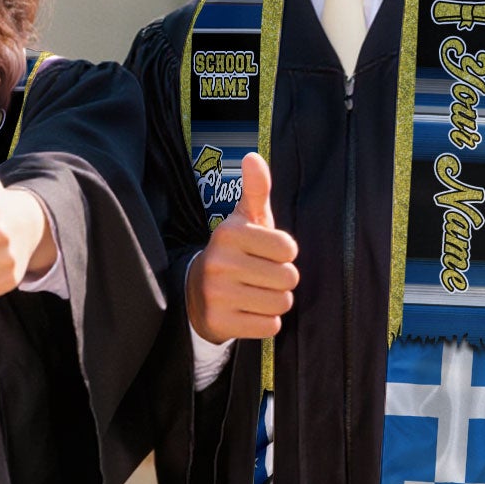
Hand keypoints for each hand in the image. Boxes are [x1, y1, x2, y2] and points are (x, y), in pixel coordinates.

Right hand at [186, 152, 298, 341]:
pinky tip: (247, 311)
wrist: (196, 293)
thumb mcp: (244, 220)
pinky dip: (265, 322)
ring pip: (281, 303)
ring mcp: (217, 294)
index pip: (289, 249)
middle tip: (260, 277)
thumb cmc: (234, 252)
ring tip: (254, 293)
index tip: (265, 253)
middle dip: (281, 280)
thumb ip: (255, 190)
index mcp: (229, 233)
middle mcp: (219, 262)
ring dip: (275, 301)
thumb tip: (253, 157)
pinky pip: (269, 326)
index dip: (284, 254)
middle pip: (289, 278)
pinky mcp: (219, 322)